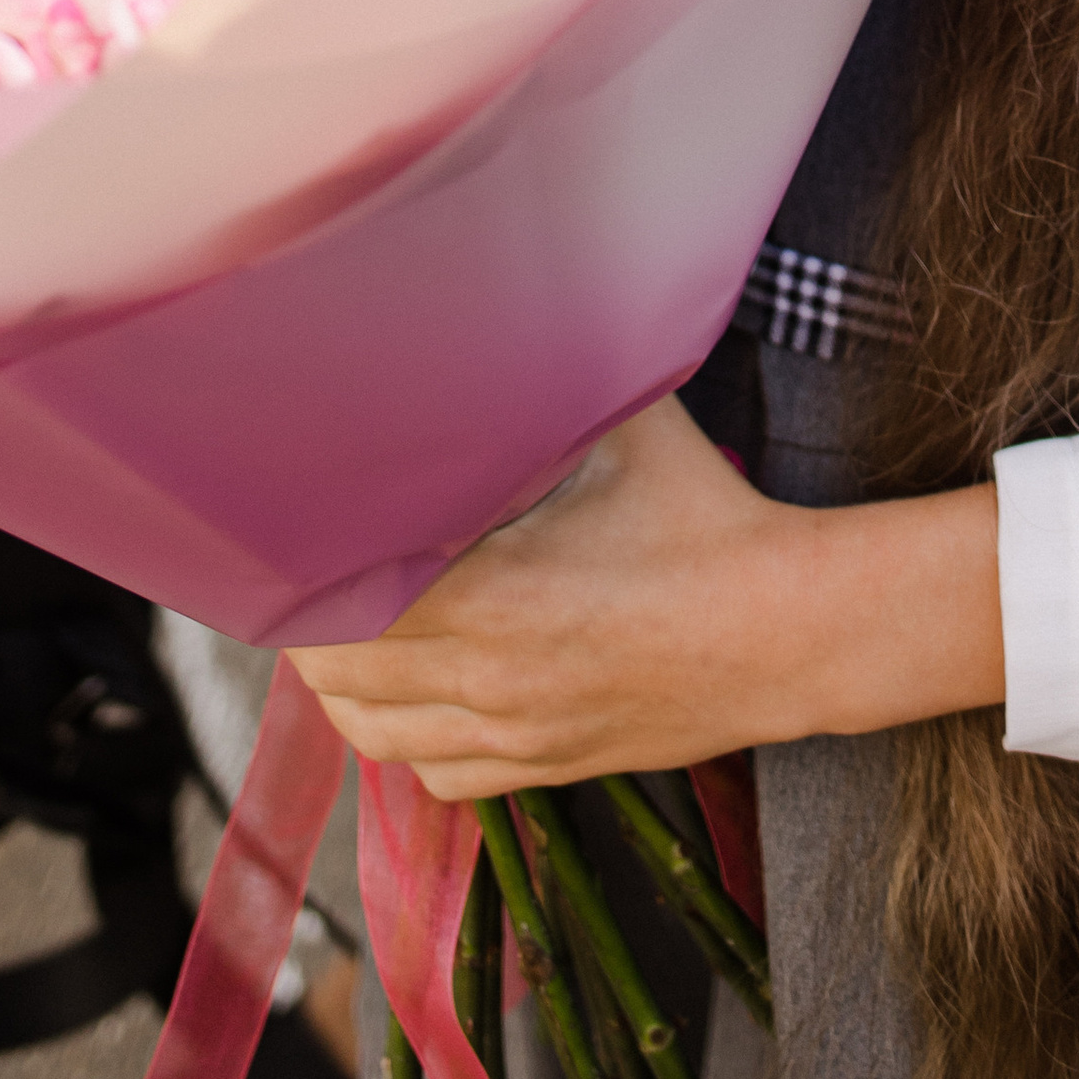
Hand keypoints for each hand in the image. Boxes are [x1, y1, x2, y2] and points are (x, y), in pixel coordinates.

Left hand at [291, 398, 1003, 794]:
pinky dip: (405, 737)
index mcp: (496, 597)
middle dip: (311, 625)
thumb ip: (550, 377)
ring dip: (346, 688)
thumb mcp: (627, 427)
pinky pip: (437, 777)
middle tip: (310, 565)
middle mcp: (492, 681)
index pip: (343, 607)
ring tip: (344, 630)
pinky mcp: (548, 767)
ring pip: (377, 738)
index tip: (292, 530)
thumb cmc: (707, 518)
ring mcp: (518, 736)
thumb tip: (495, 302)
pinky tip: (412, 690)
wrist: (786, 631)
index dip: (303, 573)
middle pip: (340, 678)